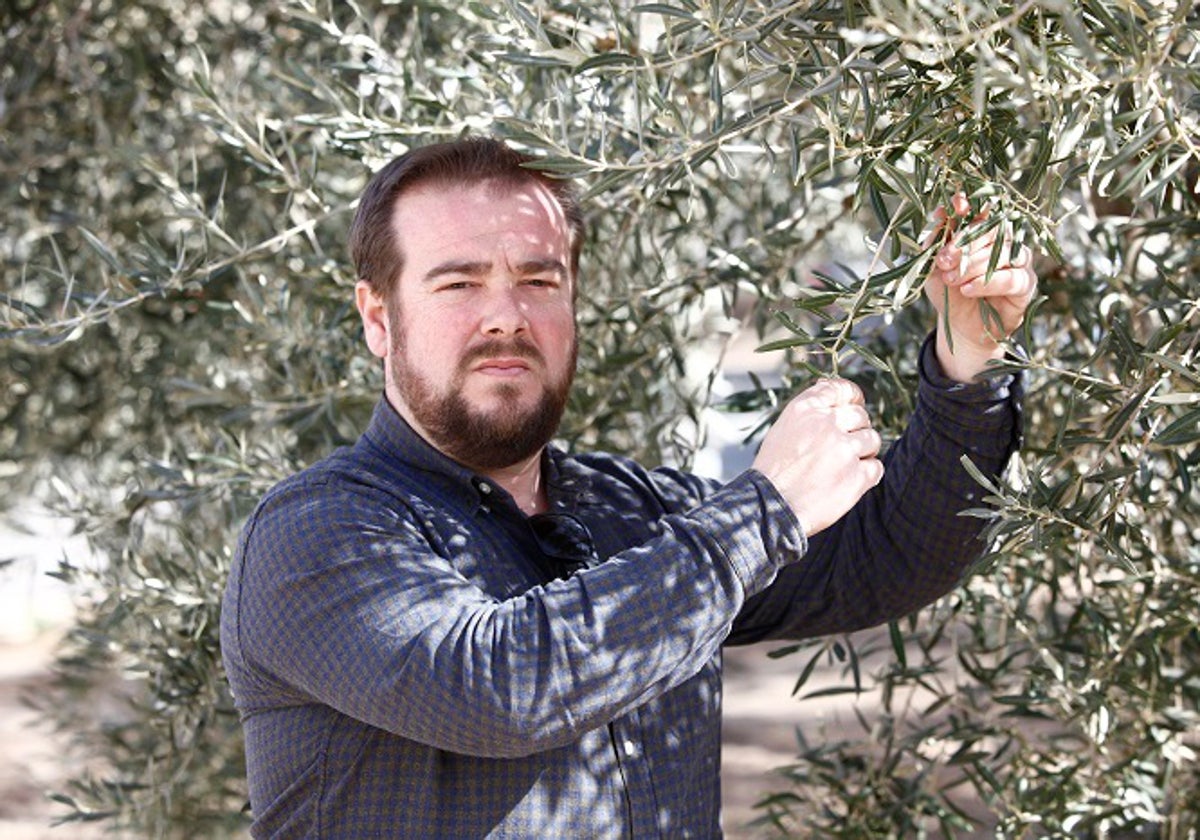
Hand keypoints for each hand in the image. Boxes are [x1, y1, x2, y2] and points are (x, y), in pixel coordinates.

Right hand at [752, 378, 883, 535]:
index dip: (853, 396)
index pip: (840, 388)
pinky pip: (876, 467)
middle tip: (844, 447)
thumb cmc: (774, 471)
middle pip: (861, 416)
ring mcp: (843, 450)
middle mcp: (826, 424)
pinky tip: (849, 481)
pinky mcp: (856, 476)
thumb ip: (809, 409)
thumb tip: (830, 389)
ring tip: (843, 466)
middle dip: (857, 429)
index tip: (856, 404)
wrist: (770, 508)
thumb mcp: (783, 428)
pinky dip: (867, 474)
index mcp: (805, 409)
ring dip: (863, 452)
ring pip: (872, 440)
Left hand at [924, 194, 1037, 381]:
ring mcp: (1018, 261)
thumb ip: (936, 241)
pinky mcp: (1026, 284)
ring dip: (973, 265)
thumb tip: (939, 213)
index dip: (972, 204)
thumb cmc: (948, 292)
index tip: (957, 206)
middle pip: (993, 229)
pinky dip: (987, 282)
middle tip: (944, 260)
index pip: (981, 208)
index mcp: (982, 231)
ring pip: (1003, 252)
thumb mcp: (934, 267)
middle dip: (965, 243)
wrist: (960, 326)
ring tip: (952, 279)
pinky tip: (967, 290)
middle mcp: (1004, 241)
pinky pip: (1012, 278)